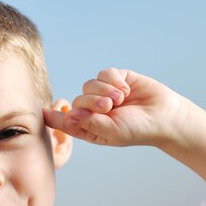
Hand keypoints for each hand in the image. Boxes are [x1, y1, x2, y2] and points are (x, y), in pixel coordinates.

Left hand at [43, 68, 184, 147]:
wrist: (164, 116)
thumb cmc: (137, 130)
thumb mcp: (111, 132)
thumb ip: (88, 124)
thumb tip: (67, 117)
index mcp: (88, 126)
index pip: (64, 120)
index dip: (52, 116)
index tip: (41, 112)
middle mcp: (92, 110)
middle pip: (77, 100)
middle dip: (92, 102)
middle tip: (109, 107)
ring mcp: (103, 93)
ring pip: (89, 85)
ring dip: (104, 91)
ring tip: (120, 99)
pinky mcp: (116, 78)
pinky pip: (104, 74)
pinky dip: (113, 80)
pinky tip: (125, 89)